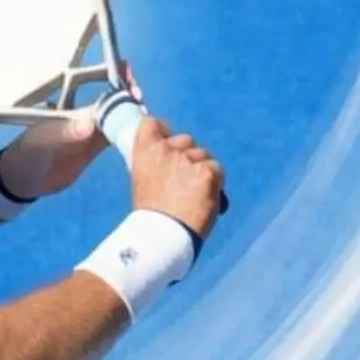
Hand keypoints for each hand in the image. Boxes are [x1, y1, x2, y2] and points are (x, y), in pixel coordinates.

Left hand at [0, 65, 142, 199]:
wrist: (23, 182)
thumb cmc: (28, 154)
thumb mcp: (43, 141)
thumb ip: (66, 132)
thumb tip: (91, 122)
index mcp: (68, 104)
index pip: (93, 84)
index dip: (111, 76)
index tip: (127, 73)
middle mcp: (81, 113)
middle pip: (110, 97)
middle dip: (127, 93)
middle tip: (140, 99)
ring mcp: (89, 129)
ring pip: (116, 115)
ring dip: (131, 112)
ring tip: (145, 114)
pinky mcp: (94, 146)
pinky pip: (116, 134)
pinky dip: (128, 131)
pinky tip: (141, 130)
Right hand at [128, 116, 225, 240]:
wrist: (163, 235)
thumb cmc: (151, 215)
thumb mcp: (142, 182)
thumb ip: (155, 165)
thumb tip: (169, 161)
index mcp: (145, 151)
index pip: (153, 123)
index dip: (161, 131)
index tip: (165, 142)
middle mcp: (166, 150)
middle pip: (186, 139)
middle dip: (188, 155)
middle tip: (183, 180)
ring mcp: (189, 160)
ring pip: (204, 156)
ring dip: (202, 171)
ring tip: (192, 195)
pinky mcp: (208, 172)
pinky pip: (217, 171)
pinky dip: (214, 184)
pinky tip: (204, 199)